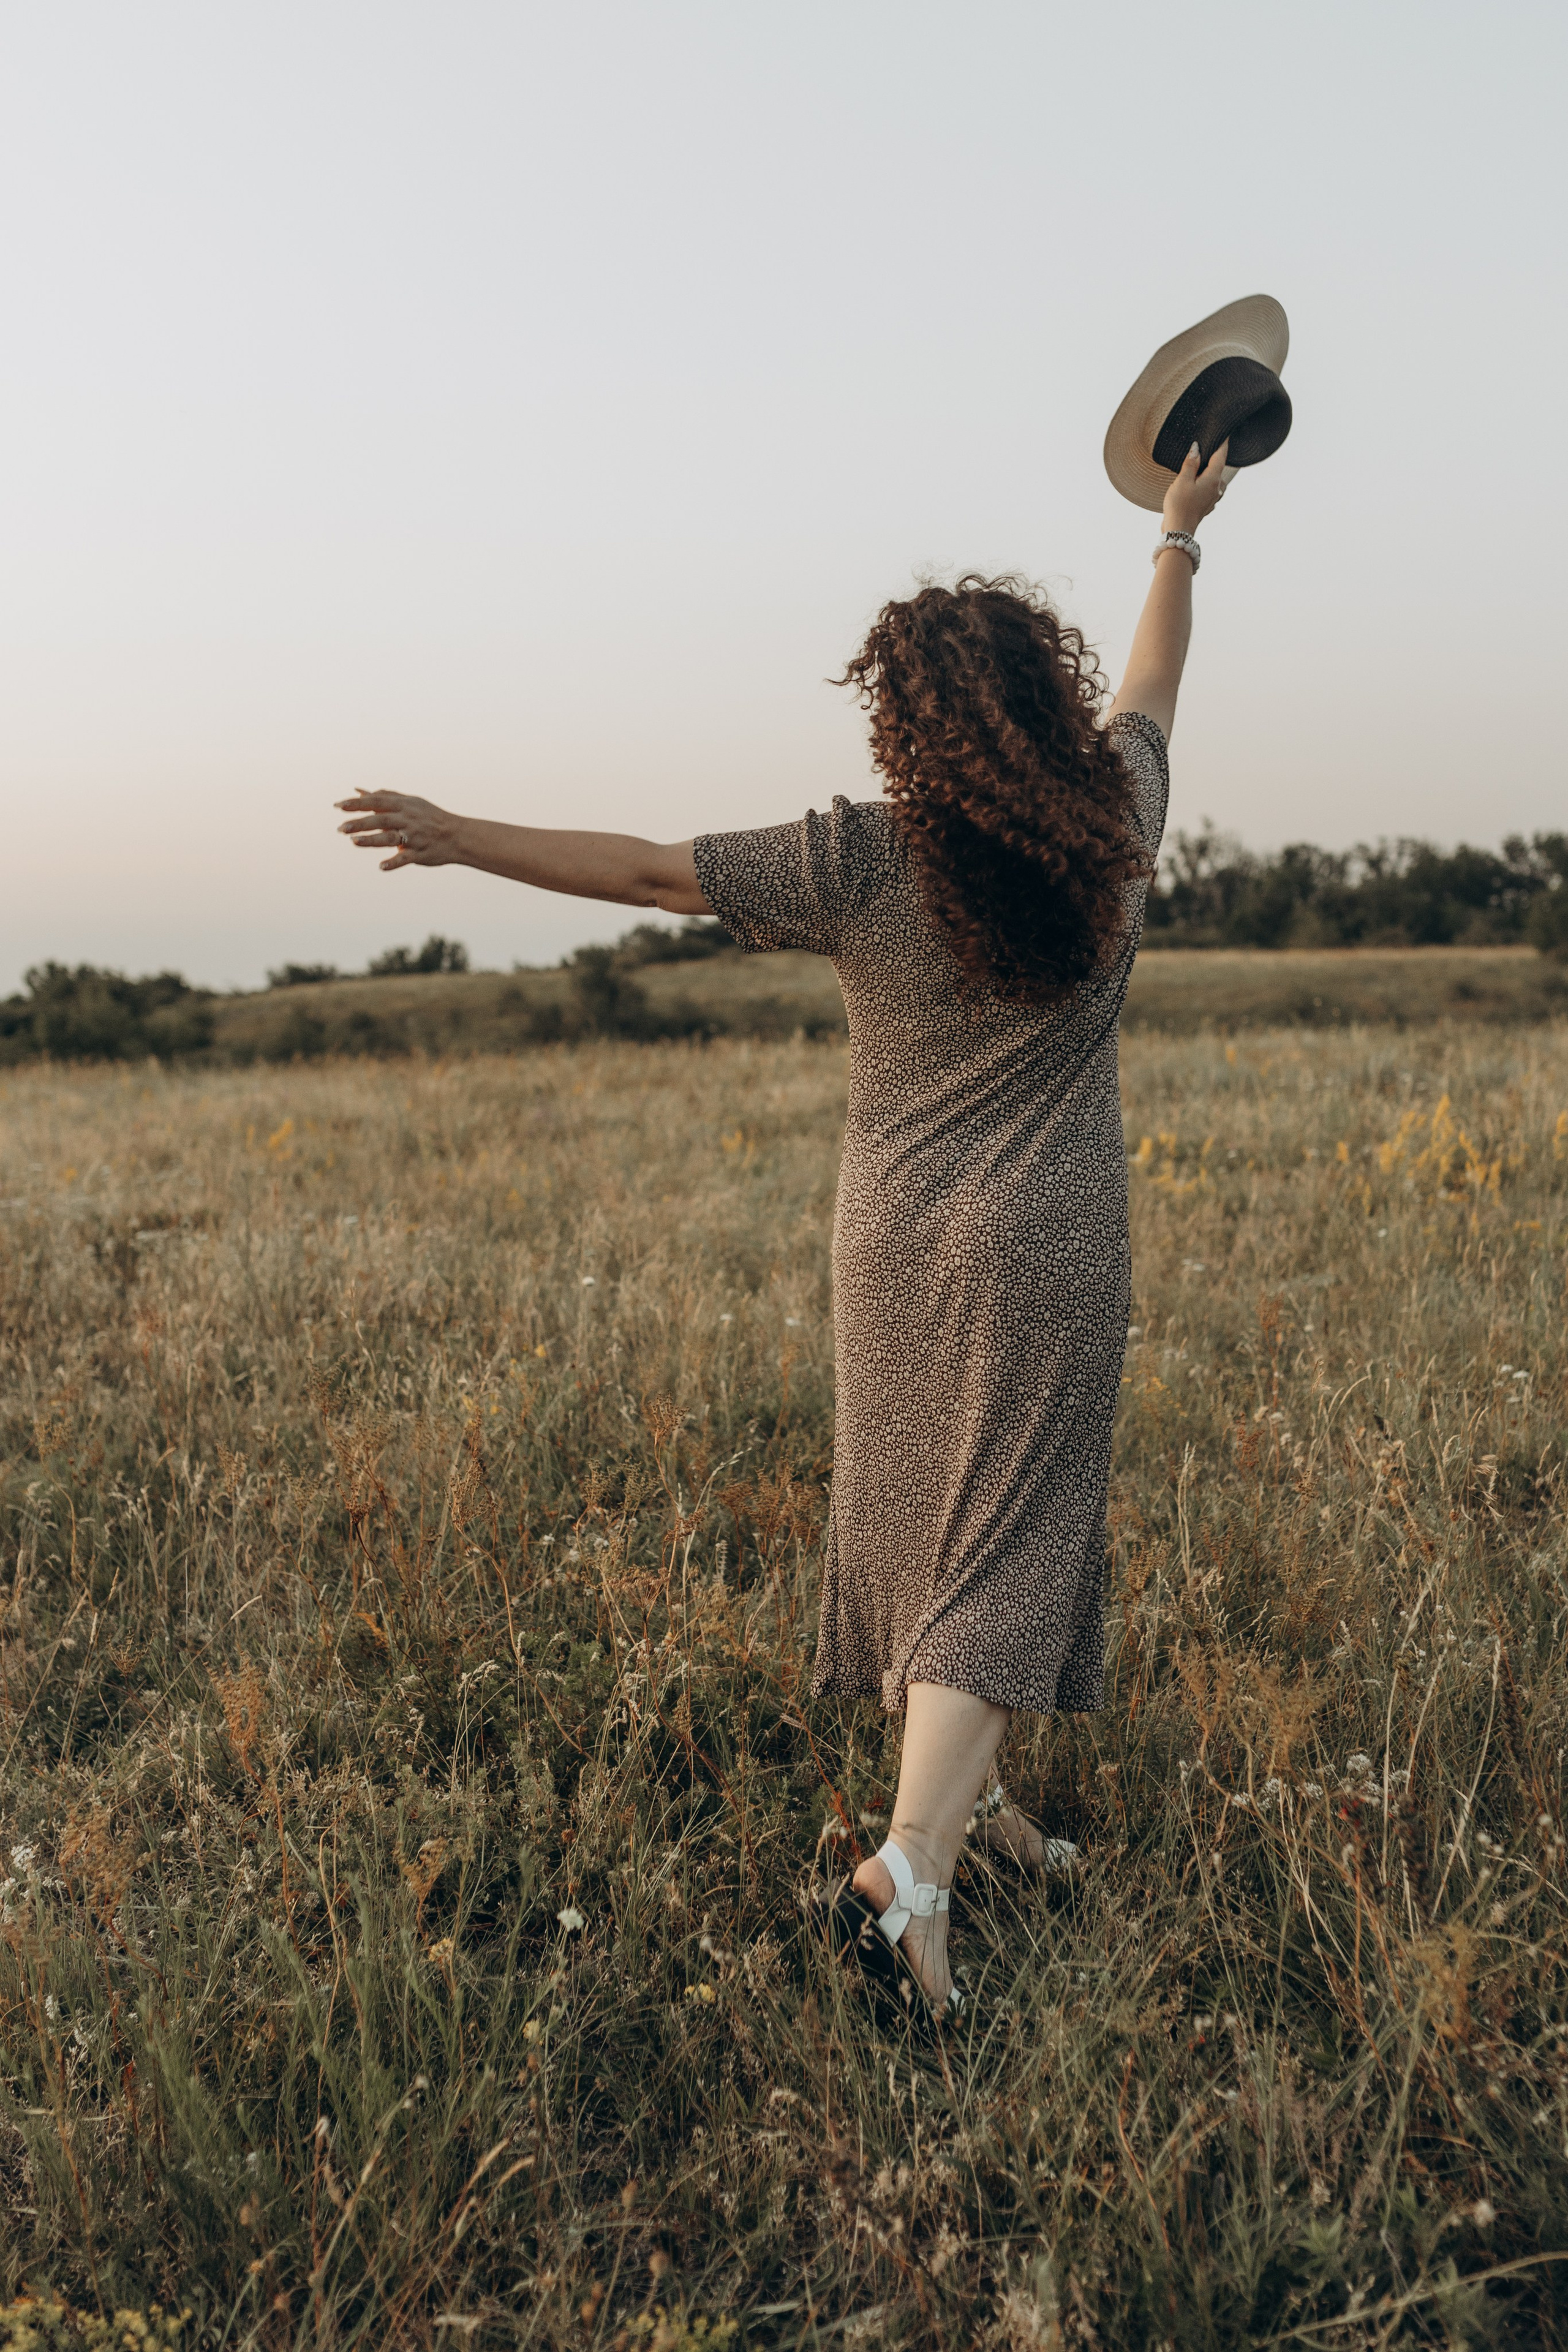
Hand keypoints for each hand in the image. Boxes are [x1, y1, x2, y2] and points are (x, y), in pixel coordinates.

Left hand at [336, 789, 459, 871]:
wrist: (457, 836)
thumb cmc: (429, 817)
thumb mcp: (410, 802)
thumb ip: (385, 797)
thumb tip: (359, 791)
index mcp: (405, 806)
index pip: (377, 802)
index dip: (358, 804)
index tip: (339, 806)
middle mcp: (409, 820)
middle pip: (381, 820)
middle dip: (360, 823)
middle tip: (340, 828)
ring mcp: (415, 837)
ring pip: (390, 838)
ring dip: (371, 840)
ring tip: (354, 842)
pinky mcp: (420, 853)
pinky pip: (406, 858)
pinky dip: (394, 863)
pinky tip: (381, 867)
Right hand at [1162, 439, 1229, 536]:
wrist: (1179, 531)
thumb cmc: (1179, 505)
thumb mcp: (1182, 480)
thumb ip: (1191, 463)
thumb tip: (1196, 448)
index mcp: (1213, 479)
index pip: (1221, 455)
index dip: (1222, 442)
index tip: (1225, 432)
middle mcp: (1217, 487)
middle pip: (1218, 466)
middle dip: (1213, 455)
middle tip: (1208, 443)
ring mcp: (1213, 497)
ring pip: (1214, 478)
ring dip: (1209, 469)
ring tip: (1200, 462)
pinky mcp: (1206, 505)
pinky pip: (1209, 488)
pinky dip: (1204, 481)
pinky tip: (1196, 481)